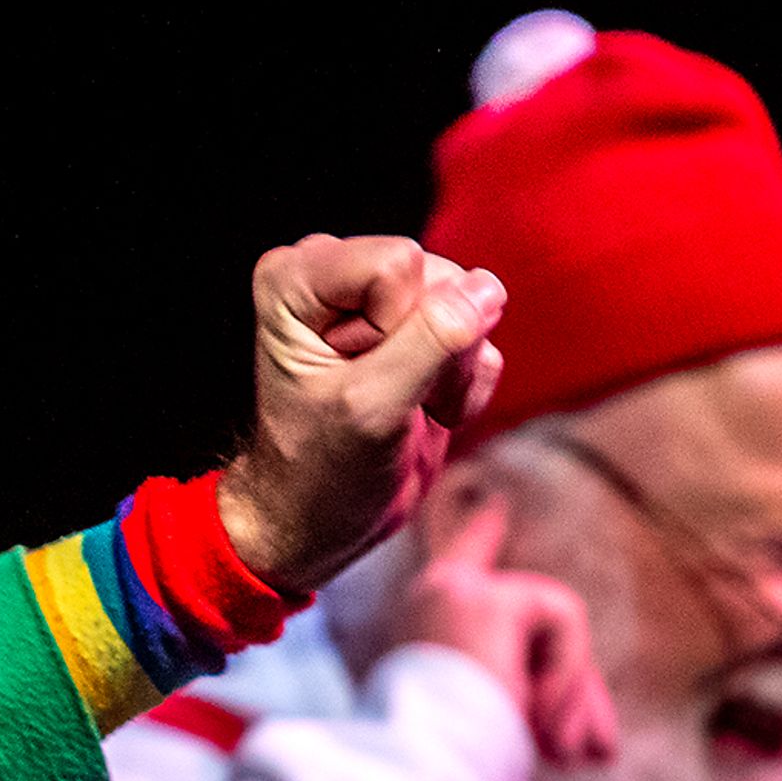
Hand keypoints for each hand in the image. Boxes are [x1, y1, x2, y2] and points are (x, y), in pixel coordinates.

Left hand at [217, 235, 507, 593]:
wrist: (323, 518)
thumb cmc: (320, 469)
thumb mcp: (372, 408)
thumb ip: (430, 343)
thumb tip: (485, 289)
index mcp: (297, 276)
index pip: (397, 262)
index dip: (398, 326)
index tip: (362, 376)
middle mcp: (335, 272)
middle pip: (438, 275)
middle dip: (434, 346)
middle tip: (393, 398)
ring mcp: (381, 296)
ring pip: (468, 301)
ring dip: (453, 369)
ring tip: (408, 406)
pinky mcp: (420, 324)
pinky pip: (480, 331)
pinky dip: (465, 382)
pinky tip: (427, 410)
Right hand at [394, 495, 618, 764]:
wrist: (419, 765)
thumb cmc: (453, 764)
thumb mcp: (503, 731)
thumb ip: (539, 711)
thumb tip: (604, 749)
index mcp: (425, 625)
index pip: (462, 563)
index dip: (482, 531)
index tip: (498, 503)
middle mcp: (434, 595)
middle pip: (541, 612)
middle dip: (576, 685)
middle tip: (599, 755)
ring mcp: (458, 589)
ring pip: (560, 619)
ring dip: (570, 691)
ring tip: (559, 754)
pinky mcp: (487, 597)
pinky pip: (563, 621)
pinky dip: (564, 675)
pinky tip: (536, 715)